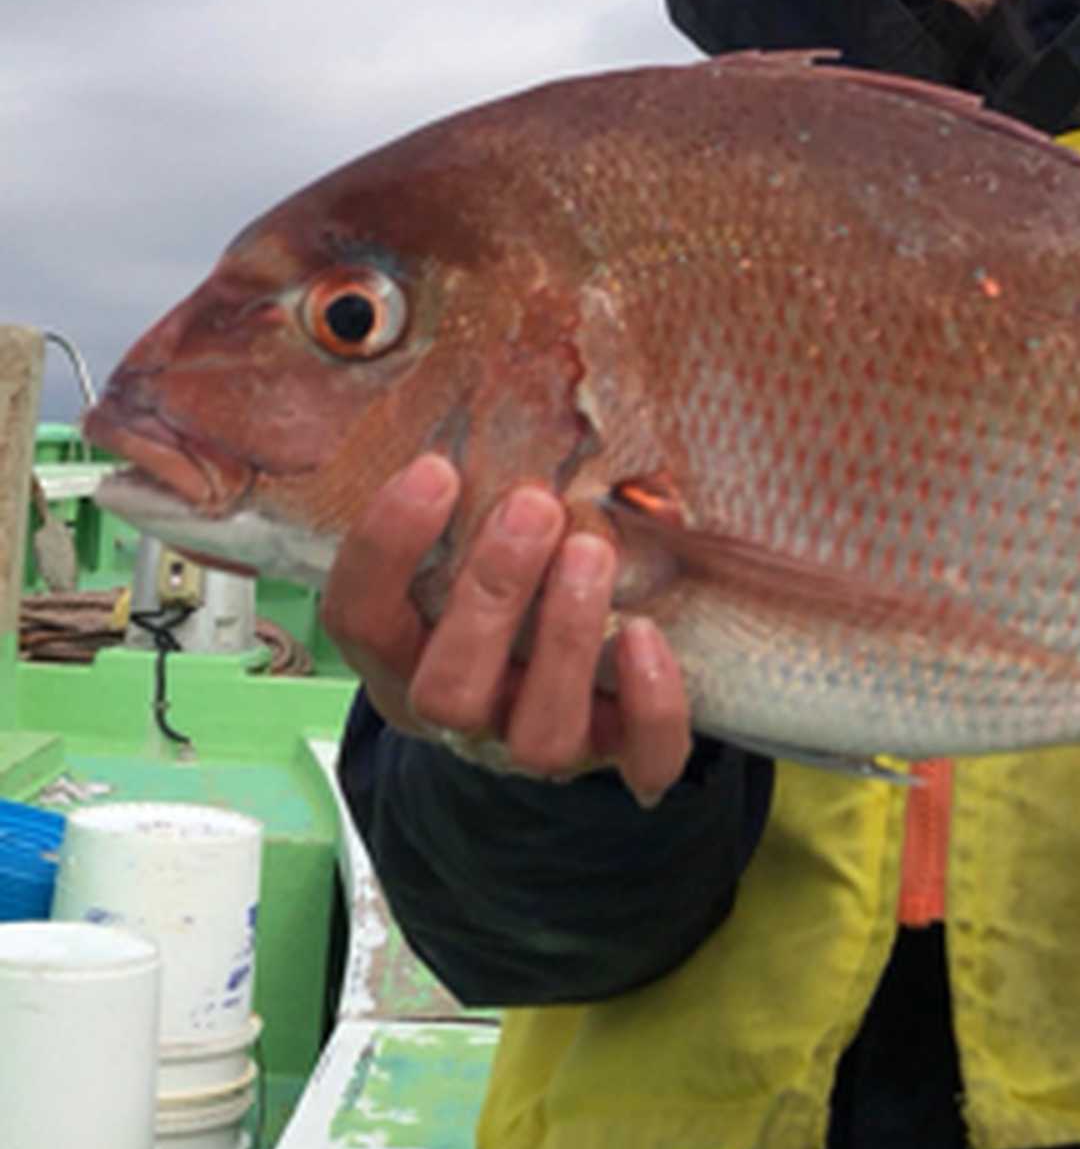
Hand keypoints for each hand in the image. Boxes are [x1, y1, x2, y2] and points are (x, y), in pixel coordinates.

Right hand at [319, 456, 694, 804]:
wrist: (562, 700)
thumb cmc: (502, 607)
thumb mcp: (457, 559)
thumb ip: (461, 510)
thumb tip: (489, 388)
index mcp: (401, 660)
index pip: (359, 619)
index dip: (384, 549)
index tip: (435, 469)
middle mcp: (460, 716)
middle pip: (448, 687)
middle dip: (491, 591)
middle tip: (532, 504)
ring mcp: (535, 748)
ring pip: (539, 732)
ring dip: (566, 638)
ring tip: (592, 550)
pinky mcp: (619, 760)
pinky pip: (639, 759)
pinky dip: (650, 706)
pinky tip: (651, 638)